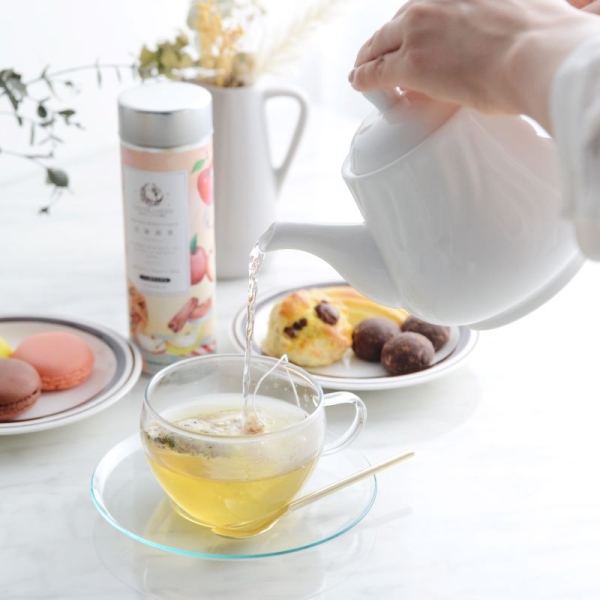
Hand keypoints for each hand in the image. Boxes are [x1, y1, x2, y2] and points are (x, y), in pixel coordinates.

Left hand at [350, 0, 599, 129]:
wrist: (538, 55)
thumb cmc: (543, 40)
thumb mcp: (526, 10)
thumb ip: (506, 16)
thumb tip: (522, 25)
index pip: (427, 5)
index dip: (416, 22)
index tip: (413, 33)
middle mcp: (436, 0)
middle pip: (400, 20)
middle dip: (388, 39)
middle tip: (380, 55)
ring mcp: (420, 30)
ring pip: (380, 43)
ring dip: (369, 58)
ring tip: (362, 72)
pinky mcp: (409, 62)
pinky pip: (374, 72)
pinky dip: (363, 79)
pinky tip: (358, 84)